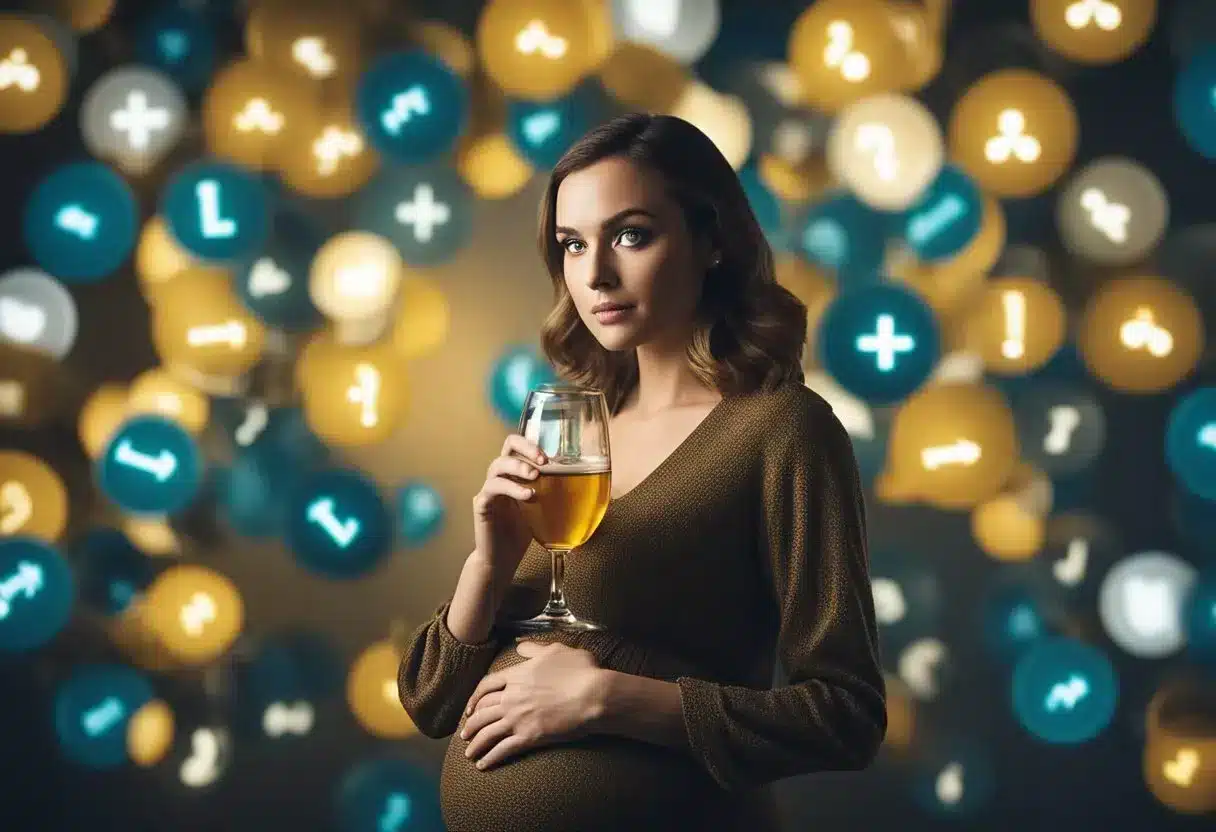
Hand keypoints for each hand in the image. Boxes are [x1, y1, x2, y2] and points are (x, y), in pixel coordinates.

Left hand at [460, 640, 603, 769]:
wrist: (594, 695)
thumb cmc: (580, 671)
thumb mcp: (557, 650)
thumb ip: (535, 648)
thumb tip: (520, 645)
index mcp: (517, 676)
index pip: (486, 686)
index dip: (475, 698)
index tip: (470, 707)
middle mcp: (512, 697)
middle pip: (482, 711)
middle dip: (471, 723)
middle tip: (465, 733)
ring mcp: (519, 718)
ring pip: (487, 732)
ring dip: (475, 744)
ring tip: (468, 753)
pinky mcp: (529, 736)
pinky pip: (502, 750)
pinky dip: (490, 758)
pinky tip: (483, 765)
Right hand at [472, 434, 546, 578]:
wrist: (503, 560)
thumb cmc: (524, 532)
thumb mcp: (545, 508)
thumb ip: (556, 493)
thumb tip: (589, 485)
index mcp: (515, 474)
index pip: (519, 445)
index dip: (533, 444)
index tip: (549, 455)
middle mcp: (501, 477)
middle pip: (508, 447)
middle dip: (527, 448)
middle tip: (543, 461)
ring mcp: (489, 489)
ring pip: (497, 465)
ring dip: (518, 467)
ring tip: (535, 477)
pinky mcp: (482, 505)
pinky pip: (492, 488)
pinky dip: (511, 489)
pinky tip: (528, 496)